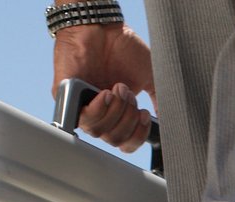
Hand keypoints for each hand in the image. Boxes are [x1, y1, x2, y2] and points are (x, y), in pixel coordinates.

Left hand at [52, 23, 154, 151]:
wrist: (101, 26)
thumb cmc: (122, 48)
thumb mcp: (149, 78)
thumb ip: (160, 103)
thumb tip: (168, 124)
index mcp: (118, 113)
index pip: (126, 142)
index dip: (138, 136)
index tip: (145, 115)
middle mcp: (100, 113)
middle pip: (114, 139)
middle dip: (127, 120)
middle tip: (129, 94)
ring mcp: (82, 105)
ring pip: (99, 131)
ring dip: (114, 112)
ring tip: (117, 88)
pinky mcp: (66, 96)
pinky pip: (81, 118)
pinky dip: (98, 109)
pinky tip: (105, 93)